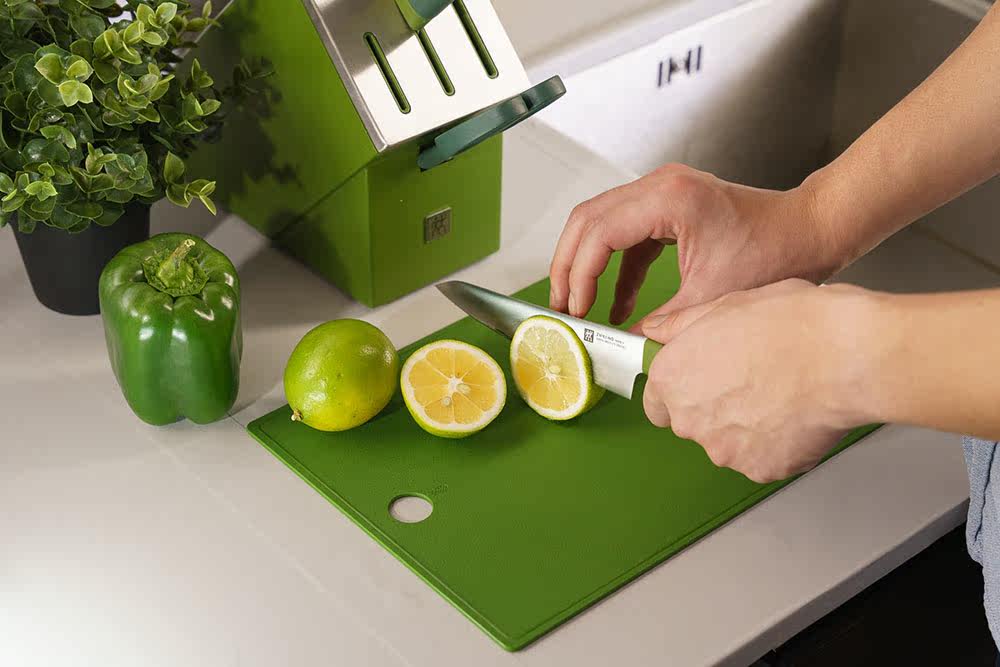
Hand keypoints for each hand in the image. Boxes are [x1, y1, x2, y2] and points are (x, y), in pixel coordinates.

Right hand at [548, 164, 843, 327]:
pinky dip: (616, 269)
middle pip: (586, 220)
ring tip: (577, 305)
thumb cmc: (778, 251)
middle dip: (568, 266)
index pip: (598, 232)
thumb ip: (660, 324)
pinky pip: (626, 235)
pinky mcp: (669, 208)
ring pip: (599, 224)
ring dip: (585, 264)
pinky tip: (617, 305)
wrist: (812, 230)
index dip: (578, 275)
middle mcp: (659, 186)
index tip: (575, 311)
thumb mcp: (712, 299)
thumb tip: (623, 348)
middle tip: (562, 307)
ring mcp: (662, 193)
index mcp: (668, 199)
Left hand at [641, 279, 877, 482]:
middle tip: (753, 378)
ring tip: (780, 393)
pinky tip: (795, 414)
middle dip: (715, 406)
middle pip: (692, 422)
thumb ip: (680, 325)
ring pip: (727, 443)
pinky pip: (761, 458)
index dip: (680, 390)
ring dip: (746, 426)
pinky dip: (776, 443)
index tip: (698, 382)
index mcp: (673, 377)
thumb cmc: (792, 325)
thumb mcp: (725, 304)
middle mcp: (690, 418)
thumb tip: (657, 331)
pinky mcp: (759, 469)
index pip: (656, 400)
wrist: (844, 356)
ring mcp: (724, 449)